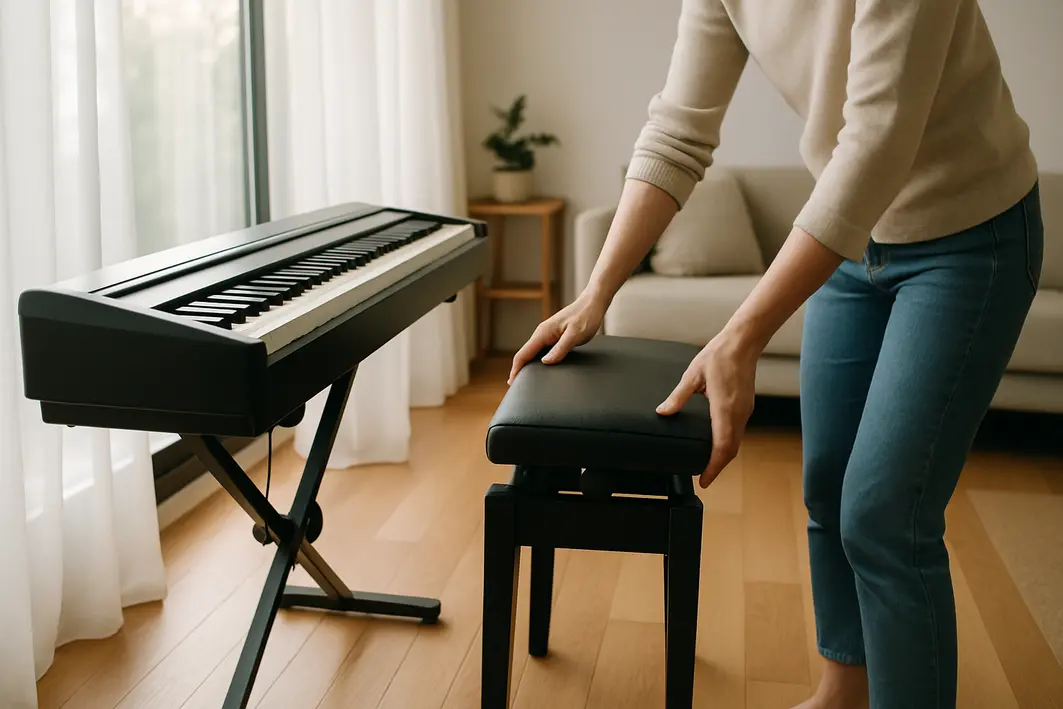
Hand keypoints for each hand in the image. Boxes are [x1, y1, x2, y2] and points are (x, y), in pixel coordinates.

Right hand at [508, 291, 606, 383]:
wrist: (592, 304)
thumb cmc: (586, 317)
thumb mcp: (575, 335)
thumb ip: (560, 348)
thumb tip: (545, 362)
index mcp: (543, 333)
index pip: (523, 353)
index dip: (516, 369)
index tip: (512, 382)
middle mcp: (542, 333)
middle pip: (525, 354)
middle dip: (519, 370)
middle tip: (516, 387)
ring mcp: (547, 335)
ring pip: (532, 353)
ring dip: (527, 366)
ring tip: (525, 381)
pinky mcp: (554, 336)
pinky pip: (541, 351)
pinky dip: (536, 361)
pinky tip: (539, 369)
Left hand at [655, 329, 757, 487]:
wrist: (743, 342)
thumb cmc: (719, 356)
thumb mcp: (692, 376)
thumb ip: (678, 397)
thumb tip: (663, 412)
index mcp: (724, 408)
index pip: (722, 447)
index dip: (714, 467)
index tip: (704, 480)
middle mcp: (738, 413)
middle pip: (731, 450)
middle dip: (718, 467)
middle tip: (703, 478)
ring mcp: (745, 411)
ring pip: (736, 442)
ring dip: (723, 456)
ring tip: (708, 465)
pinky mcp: (746, 406)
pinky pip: (738, 432)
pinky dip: (728, 444)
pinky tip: (717, 445)